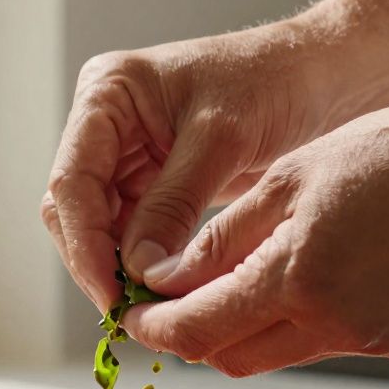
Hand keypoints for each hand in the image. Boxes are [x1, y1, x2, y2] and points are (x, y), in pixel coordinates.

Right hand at [41, 24, 333, 309]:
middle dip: (96, 261)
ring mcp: (122, 156)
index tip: (111, 292)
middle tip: (127, 311)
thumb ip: (172, 204)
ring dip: (115, 268)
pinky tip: (160, 290)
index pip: (72, 181)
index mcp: (106, 93)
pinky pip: (128, 234)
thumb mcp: (220, 140)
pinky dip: (139, 264)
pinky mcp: (147, 185)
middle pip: (72, 209)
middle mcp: (103, 125)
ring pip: (95, 228)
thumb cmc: (272, 82)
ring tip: (146, 307)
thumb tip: (136, 270)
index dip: (86, 243)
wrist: (315, 78)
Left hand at [123, 97, 388, 375]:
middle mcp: (330, 325)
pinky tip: (298, 280)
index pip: (195, 330)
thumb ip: (224, 236)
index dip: (153, 327)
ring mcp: (367, 340)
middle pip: (227, 358)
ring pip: (272, 355)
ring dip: (239, 331)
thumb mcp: (296, 175)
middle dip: (190, 335)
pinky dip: (290, 324)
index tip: (133, 312)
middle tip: (171, 299)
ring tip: (233, 281)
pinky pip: (319, 345)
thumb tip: (168, 276)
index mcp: (296, 277)